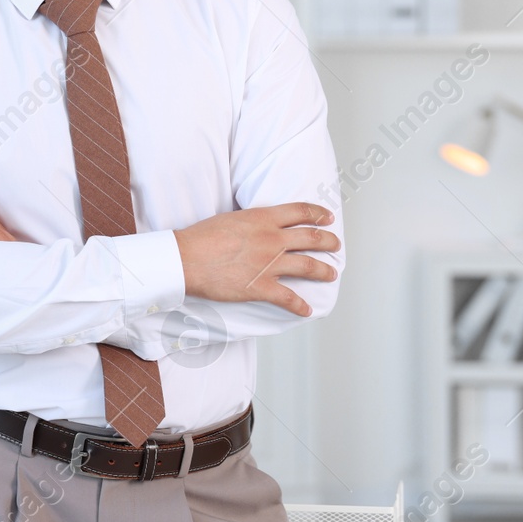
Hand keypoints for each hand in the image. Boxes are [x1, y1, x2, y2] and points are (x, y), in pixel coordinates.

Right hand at [173, 202, 338, 314]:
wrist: (187, 258)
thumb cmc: (201, 237)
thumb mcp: (232, 218)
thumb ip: (252, 221)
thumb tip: (260, 224)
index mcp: (264, 219)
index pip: (301, 212)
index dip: (319, 214)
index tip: (327, 218)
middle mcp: (272, 239)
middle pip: (312, 238)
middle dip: (329, 242)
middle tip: (335, 245)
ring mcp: (269, 264)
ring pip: (308, 267)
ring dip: (324, 271)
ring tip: (331, 274)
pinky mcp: (261, 287)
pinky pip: (288, 298)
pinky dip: (300, 306)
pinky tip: (307, 310)